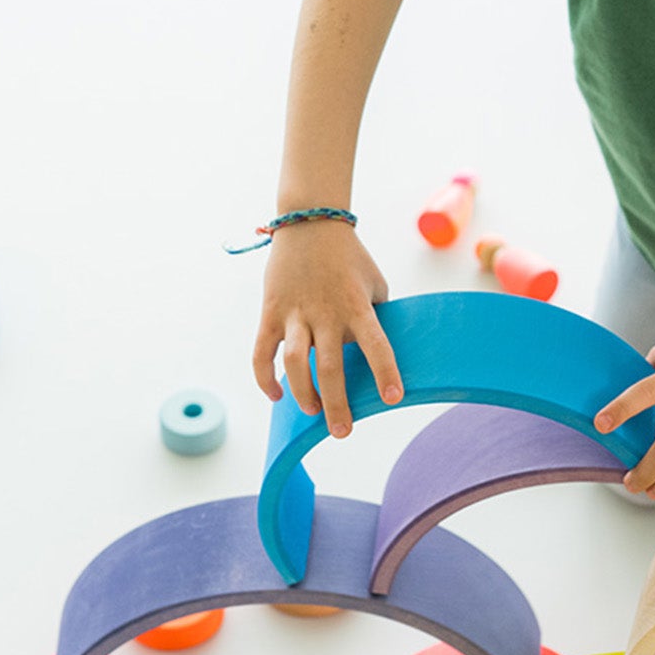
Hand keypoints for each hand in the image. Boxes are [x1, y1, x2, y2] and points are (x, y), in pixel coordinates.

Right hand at [253, 221, 403, 437]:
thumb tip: (383, 352)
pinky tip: (277, 396)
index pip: (376, 344)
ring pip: (294, 363)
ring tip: (312, 412)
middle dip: (336, 403)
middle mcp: (326, 313)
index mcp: (357, 305)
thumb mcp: (375, 282)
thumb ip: (378, 315)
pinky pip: (261, 352)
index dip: (385, 372)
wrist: (310, 223)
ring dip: (302, 394)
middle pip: (330, 367)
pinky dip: (265, 378)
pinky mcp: (270, 313)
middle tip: (342, 431)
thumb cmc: (349, 257)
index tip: (392, 398)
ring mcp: (295, 313)